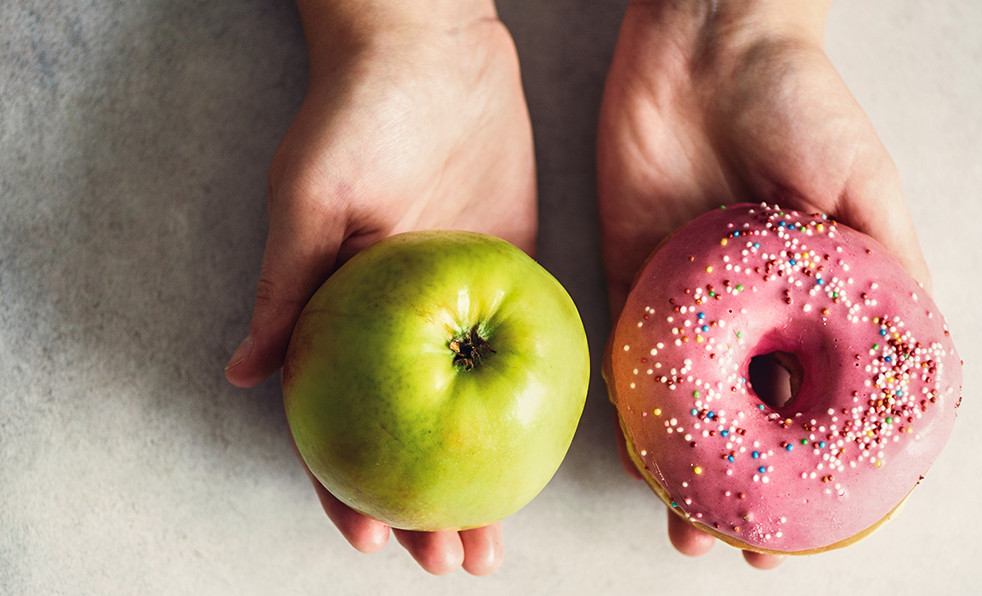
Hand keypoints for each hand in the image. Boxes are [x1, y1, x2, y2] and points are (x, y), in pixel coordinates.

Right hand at [224, 0, 534, 574]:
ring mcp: (460, 302)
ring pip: (469, 411)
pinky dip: (526, 408)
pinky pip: (522, 353)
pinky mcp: (512, 271)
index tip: (375, 540)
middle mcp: (401, 322)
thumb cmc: (355, 114)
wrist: (431, 47)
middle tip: (456, 562)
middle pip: (412, 434)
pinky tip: (542, 454)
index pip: (339, 422)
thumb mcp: (310, 199)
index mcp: (343, 315)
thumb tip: (241, 374)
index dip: (349, 487)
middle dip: (428, 506)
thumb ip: (285, 288)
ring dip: (481, 478)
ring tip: (497, 541)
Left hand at [597, 0, 927, 568]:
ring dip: (678, 465)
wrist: (709, 44)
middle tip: (726, 539)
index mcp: (810, 299)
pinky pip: (625, 350)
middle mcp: (748, 310)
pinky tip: (633, 452)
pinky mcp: (627, 272)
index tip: (807, 528)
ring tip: (679, 521)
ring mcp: (685, 297)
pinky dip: (628, 404)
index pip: (814, 403)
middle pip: (742, 416)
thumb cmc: (803, 107)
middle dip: (736, 484)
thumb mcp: (867, 192)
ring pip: (682, 401)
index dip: (813, 470)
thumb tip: (917, 360)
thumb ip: (891, 272)